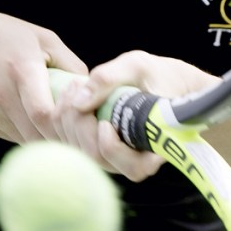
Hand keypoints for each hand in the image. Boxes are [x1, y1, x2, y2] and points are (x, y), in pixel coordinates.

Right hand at [0, 5, 85, 143]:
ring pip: (28, 141)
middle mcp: (2, 95)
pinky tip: (45, 128)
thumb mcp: (41, 38)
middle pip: (39, 134)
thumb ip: (70, 64)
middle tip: (88, 140)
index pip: (44, 113)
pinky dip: (32, 136)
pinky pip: (14, 136)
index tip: (87, 122)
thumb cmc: (0, 35)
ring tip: (72, 136)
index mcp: (21, 69)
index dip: (67, 124)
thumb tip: (94, 90)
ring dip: (51, 142)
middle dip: (66, 141)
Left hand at [51, 51, 217, 181]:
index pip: (126, 164)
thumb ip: (109, 78)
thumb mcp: (138, 66)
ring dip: (66, 119)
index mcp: (154, 149)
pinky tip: (68, 95)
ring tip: (73, 86)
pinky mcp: (96, 148)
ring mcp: (112, 158)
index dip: (109, 145)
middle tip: (77, 86)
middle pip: (94, 157)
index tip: (105, 119)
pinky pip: (71, 144)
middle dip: (78, 122)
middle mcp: (132, 161)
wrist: (168, 83)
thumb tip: (79, 101)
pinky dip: (61, 121)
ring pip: (77, 152)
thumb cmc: (158, 74)